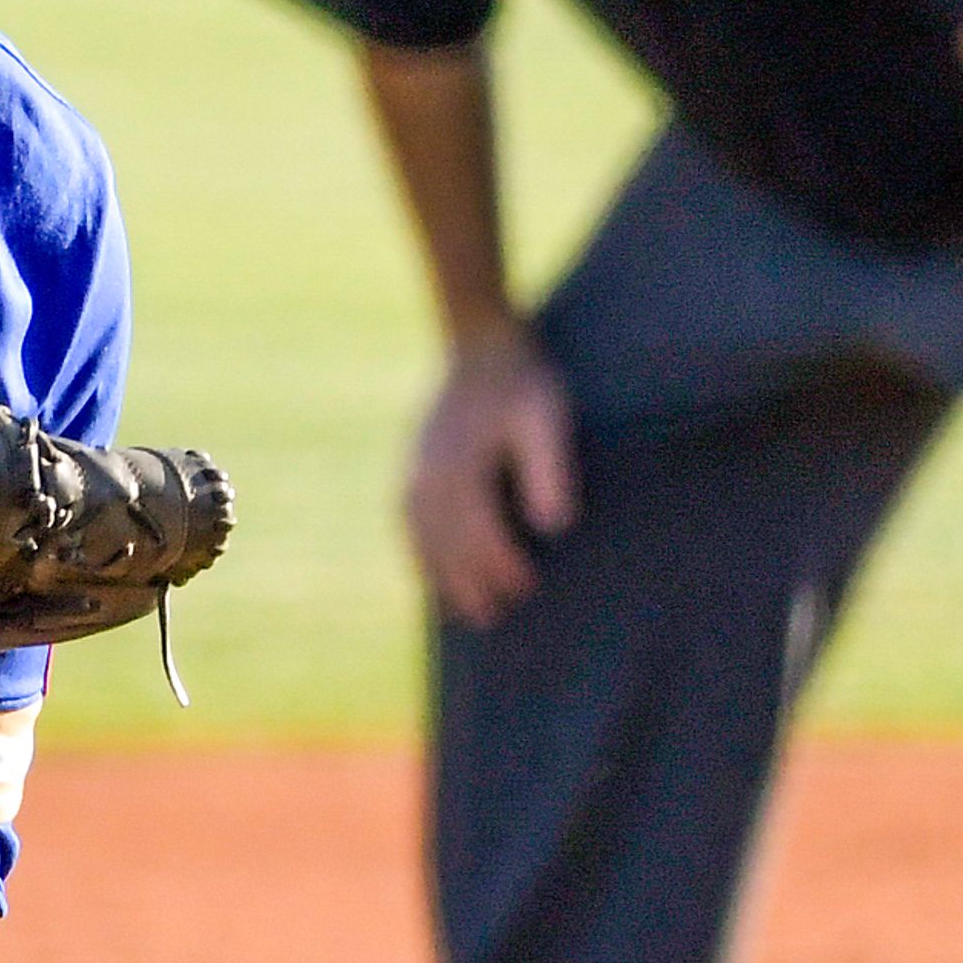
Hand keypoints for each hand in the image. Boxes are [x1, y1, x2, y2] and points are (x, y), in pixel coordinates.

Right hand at [404, 330, 577, 629]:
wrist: (482, 344)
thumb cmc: (525, 382)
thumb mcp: (547, 418)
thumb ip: (549, 469)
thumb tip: (555, 527)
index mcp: (462, 464)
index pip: (478, 529)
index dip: (500, 564)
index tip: (526, 588)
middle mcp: (430, 472)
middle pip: (445, 541)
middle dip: (468, 582)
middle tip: (495, 618)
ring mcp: (416, 468)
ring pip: (421, 534)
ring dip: (439, 574)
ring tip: (462, 611)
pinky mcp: (414, 464)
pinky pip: (407, 518)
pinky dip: (416, 549)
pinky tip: (430, 569)